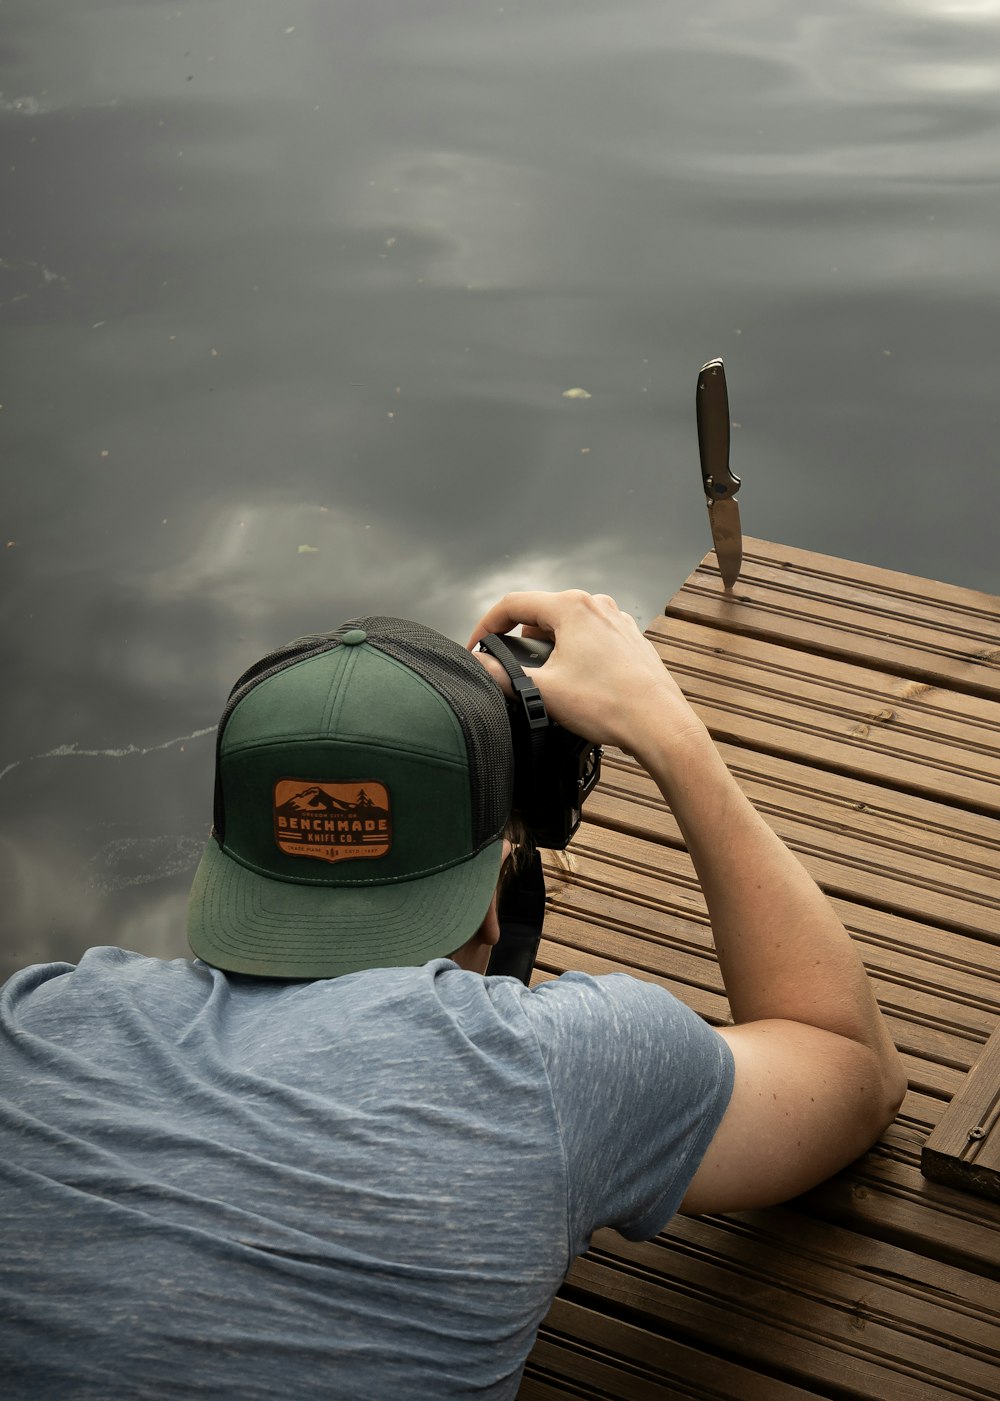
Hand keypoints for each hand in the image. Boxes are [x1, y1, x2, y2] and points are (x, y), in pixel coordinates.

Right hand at [467, 589, 702, 755]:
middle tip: (506, 667)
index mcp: (572, 607)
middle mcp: (596, 606)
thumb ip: (502, 676)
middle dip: (518, 639)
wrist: (659, 724)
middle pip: (541, 613)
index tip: (476, 646)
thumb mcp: (543, 691)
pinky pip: (591, 638)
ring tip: (543, 679)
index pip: (513, 604)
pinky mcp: (630, 640)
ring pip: (567, 626)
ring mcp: (617, 621)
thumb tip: (479, 667)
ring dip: (548, 647)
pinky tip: (576, 682)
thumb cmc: (609, 704)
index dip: (486, 625)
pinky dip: (574, 653)